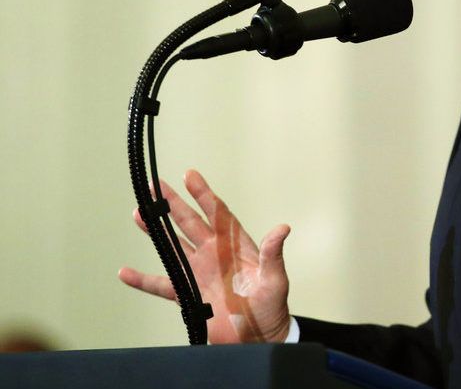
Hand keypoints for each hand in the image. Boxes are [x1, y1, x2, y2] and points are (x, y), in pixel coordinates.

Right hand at [118, 169, 292, 343]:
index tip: (190, 175)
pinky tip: (125, 272)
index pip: (218, 214)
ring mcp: (200, 273)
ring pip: (173, 246)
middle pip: (190, 223)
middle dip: (173, 203)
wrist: (259, 338)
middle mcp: (215, 255)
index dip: (204, 194)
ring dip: (156, 231)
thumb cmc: (272, 308)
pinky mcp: (189, 295)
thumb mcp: (275, 280)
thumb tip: (283, 229)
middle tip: (155, 185)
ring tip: (139, 213)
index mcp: (236, 246)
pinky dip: (143, 280)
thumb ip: (273, 254)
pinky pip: (162, 284)